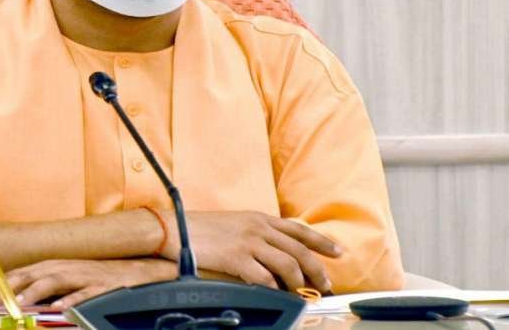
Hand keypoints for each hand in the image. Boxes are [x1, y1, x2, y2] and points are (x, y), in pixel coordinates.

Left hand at [0, 258, 175, 308]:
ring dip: (32, 293)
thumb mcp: (64, 279)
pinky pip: (83, 293)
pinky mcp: (99, 285)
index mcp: (50, 266)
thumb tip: (14, 298)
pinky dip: (70, 300)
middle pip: (27, 275)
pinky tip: (59, 308)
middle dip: (3, 289)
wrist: (133, 271)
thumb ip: (41, 287)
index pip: (16, 274)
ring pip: (51, 282)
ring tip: (16, 305)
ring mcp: (80, 275)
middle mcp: (62, 267)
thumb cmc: (94, 277)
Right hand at [161, 211, 341, 291]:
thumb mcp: (236, 223)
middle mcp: (259, 228)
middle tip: (325, 284)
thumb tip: (276, 251)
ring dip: (299, 283)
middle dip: (317, 269)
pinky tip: (277, 295)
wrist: (176, 227)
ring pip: (288, 265)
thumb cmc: (202, 228)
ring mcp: (249, 242)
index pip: (299, 230)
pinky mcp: (237, 258)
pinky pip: (264, 278)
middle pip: (300, 250)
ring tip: (301, 294)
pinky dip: (275, 289)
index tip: (339, 252)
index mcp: (259, 218)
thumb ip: (257, 232)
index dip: (322, 241)